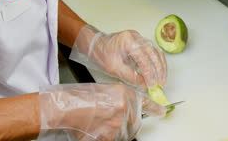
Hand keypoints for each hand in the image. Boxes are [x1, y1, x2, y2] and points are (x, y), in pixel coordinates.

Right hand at [38, 83, 164, 140]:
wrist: (65, 108)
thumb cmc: (80, 98)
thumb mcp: (106, 92)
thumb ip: (121, 100)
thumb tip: (129, 111)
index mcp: (124, 94)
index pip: (145, 103)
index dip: (155, 108)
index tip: (162, 111)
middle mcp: (124, 108)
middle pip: (135, 124)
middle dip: (127, 126)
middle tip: (111, 122)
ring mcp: (118, 124)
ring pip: (124, 134)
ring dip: (116, 133)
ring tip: (99, 124)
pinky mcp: (109, 136)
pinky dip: (105, 138)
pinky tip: (95, 130)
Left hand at [70, 25, 166, 90]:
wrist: (95, 44)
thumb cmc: (101, 53)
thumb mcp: (113, 68)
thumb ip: (130, 76)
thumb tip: (144, 85)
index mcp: (129, 40)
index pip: (144, 58)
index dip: (149, 73)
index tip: (152, 84)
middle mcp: (137, 37)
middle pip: (154, 53)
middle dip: (159, 70)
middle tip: (161, 83)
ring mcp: (140, 39)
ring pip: (157, 52)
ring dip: (161, 66)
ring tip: (163, 79)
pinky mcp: (141, 43)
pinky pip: (154, 52)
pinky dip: (158, 62)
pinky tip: (159, 72)